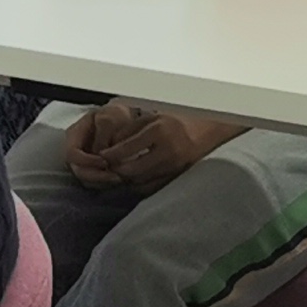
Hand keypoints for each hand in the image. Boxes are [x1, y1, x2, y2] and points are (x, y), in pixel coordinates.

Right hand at [63, 100, 152, 188]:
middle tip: (117, 177)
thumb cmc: (117, 116)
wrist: (128, 122)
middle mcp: (75, 151)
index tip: (105, 162)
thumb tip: (101, 154)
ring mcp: (84, 163)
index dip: (86, 161)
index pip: (71, 153)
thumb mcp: (110, 117)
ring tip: (122, 178)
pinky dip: (108, 184)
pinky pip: (96, 183)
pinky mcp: (95, 172)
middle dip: (97, 176)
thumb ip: (104, 132)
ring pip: (87, 181)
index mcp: (74, 135)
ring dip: (104, 182)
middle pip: (78, 171)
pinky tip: (121, 179)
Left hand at [68, 103, 226, 192]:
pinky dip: (138, 185)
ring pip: (140, 181)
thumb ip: (128, 131)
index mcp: (159, 131)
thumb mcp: (150, 119)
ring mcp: (173, 167)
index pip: (127, 149)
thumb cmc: (173, 123)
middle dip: (116, 170)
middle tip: (108, 166)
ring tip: (118, 171)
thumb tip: (108, 147)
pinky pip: (150, 187)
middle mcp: (167, 151)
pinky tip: (132, 178)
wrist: (204, 134)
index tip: (102, 155)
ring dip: (125, 179)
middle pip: (132, 170)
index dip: (110, 155)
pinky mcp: (176, 178)